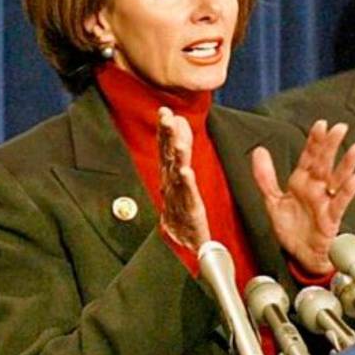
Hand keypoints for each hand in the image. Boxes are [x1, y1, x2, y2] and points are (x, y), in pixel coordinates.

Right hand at [157, 107, 210, 250]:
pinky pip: (188, 195)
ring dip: (177, 155)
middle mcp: (171, 184)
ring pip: (177, 172)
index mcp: (170, 175)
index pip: (165, 148)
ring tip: (179, 141)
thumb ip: (181, 149)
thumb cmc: (182, 208)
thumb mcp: (180, 176)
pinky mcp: (190, 210)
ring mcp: (179, 197)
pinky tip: (186, 171)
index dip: (164, 130)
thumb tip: (179, 122)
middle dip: (166, 135)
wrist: (184, 243)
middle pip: (168, 156)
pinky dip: (186, 182)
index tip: (164, 111)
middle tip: (165, 117)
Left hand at [252, 120, 354, 273]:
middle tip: (339, 128)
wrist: (300, 255)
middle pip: (324, 162)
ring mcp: (324, 202)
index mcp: (301, 182)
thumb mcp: (273, 200)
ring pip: (337, 179)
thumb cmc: (292, 229)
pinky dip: (348, 190)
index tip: (321, 125)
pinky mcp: (330, 217)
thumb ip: (265, 176)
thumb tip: (258, 152)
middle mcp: (315, 189)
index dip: (314, 141)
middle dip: (331, 145)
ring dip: (346, 164)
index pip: (309, 156)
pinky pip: (340, 202)